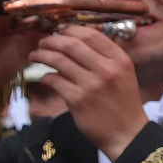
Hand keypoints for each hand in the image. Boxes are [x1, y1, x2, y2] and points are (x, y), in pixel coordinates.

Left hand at [32, 26, 147, 160]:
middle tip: (42, 42)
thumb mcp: (123, 74)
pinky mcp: (77, 100)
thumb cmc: (122, 102)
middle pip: (70, 44)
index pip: (90, 34)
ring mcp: (91, 85)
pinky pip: (53, 80)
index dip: (69, 29)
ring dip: (41, 55)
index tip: (58, 31)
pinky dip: (45, 76)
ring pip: (58, 60)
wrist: (126, 134)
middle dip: (51, 40)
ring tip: (35, 56)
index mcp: (119, 60)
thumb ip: (105, 56)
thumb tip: (77, 39)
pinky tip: (45, 77)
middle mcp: (107, 69)